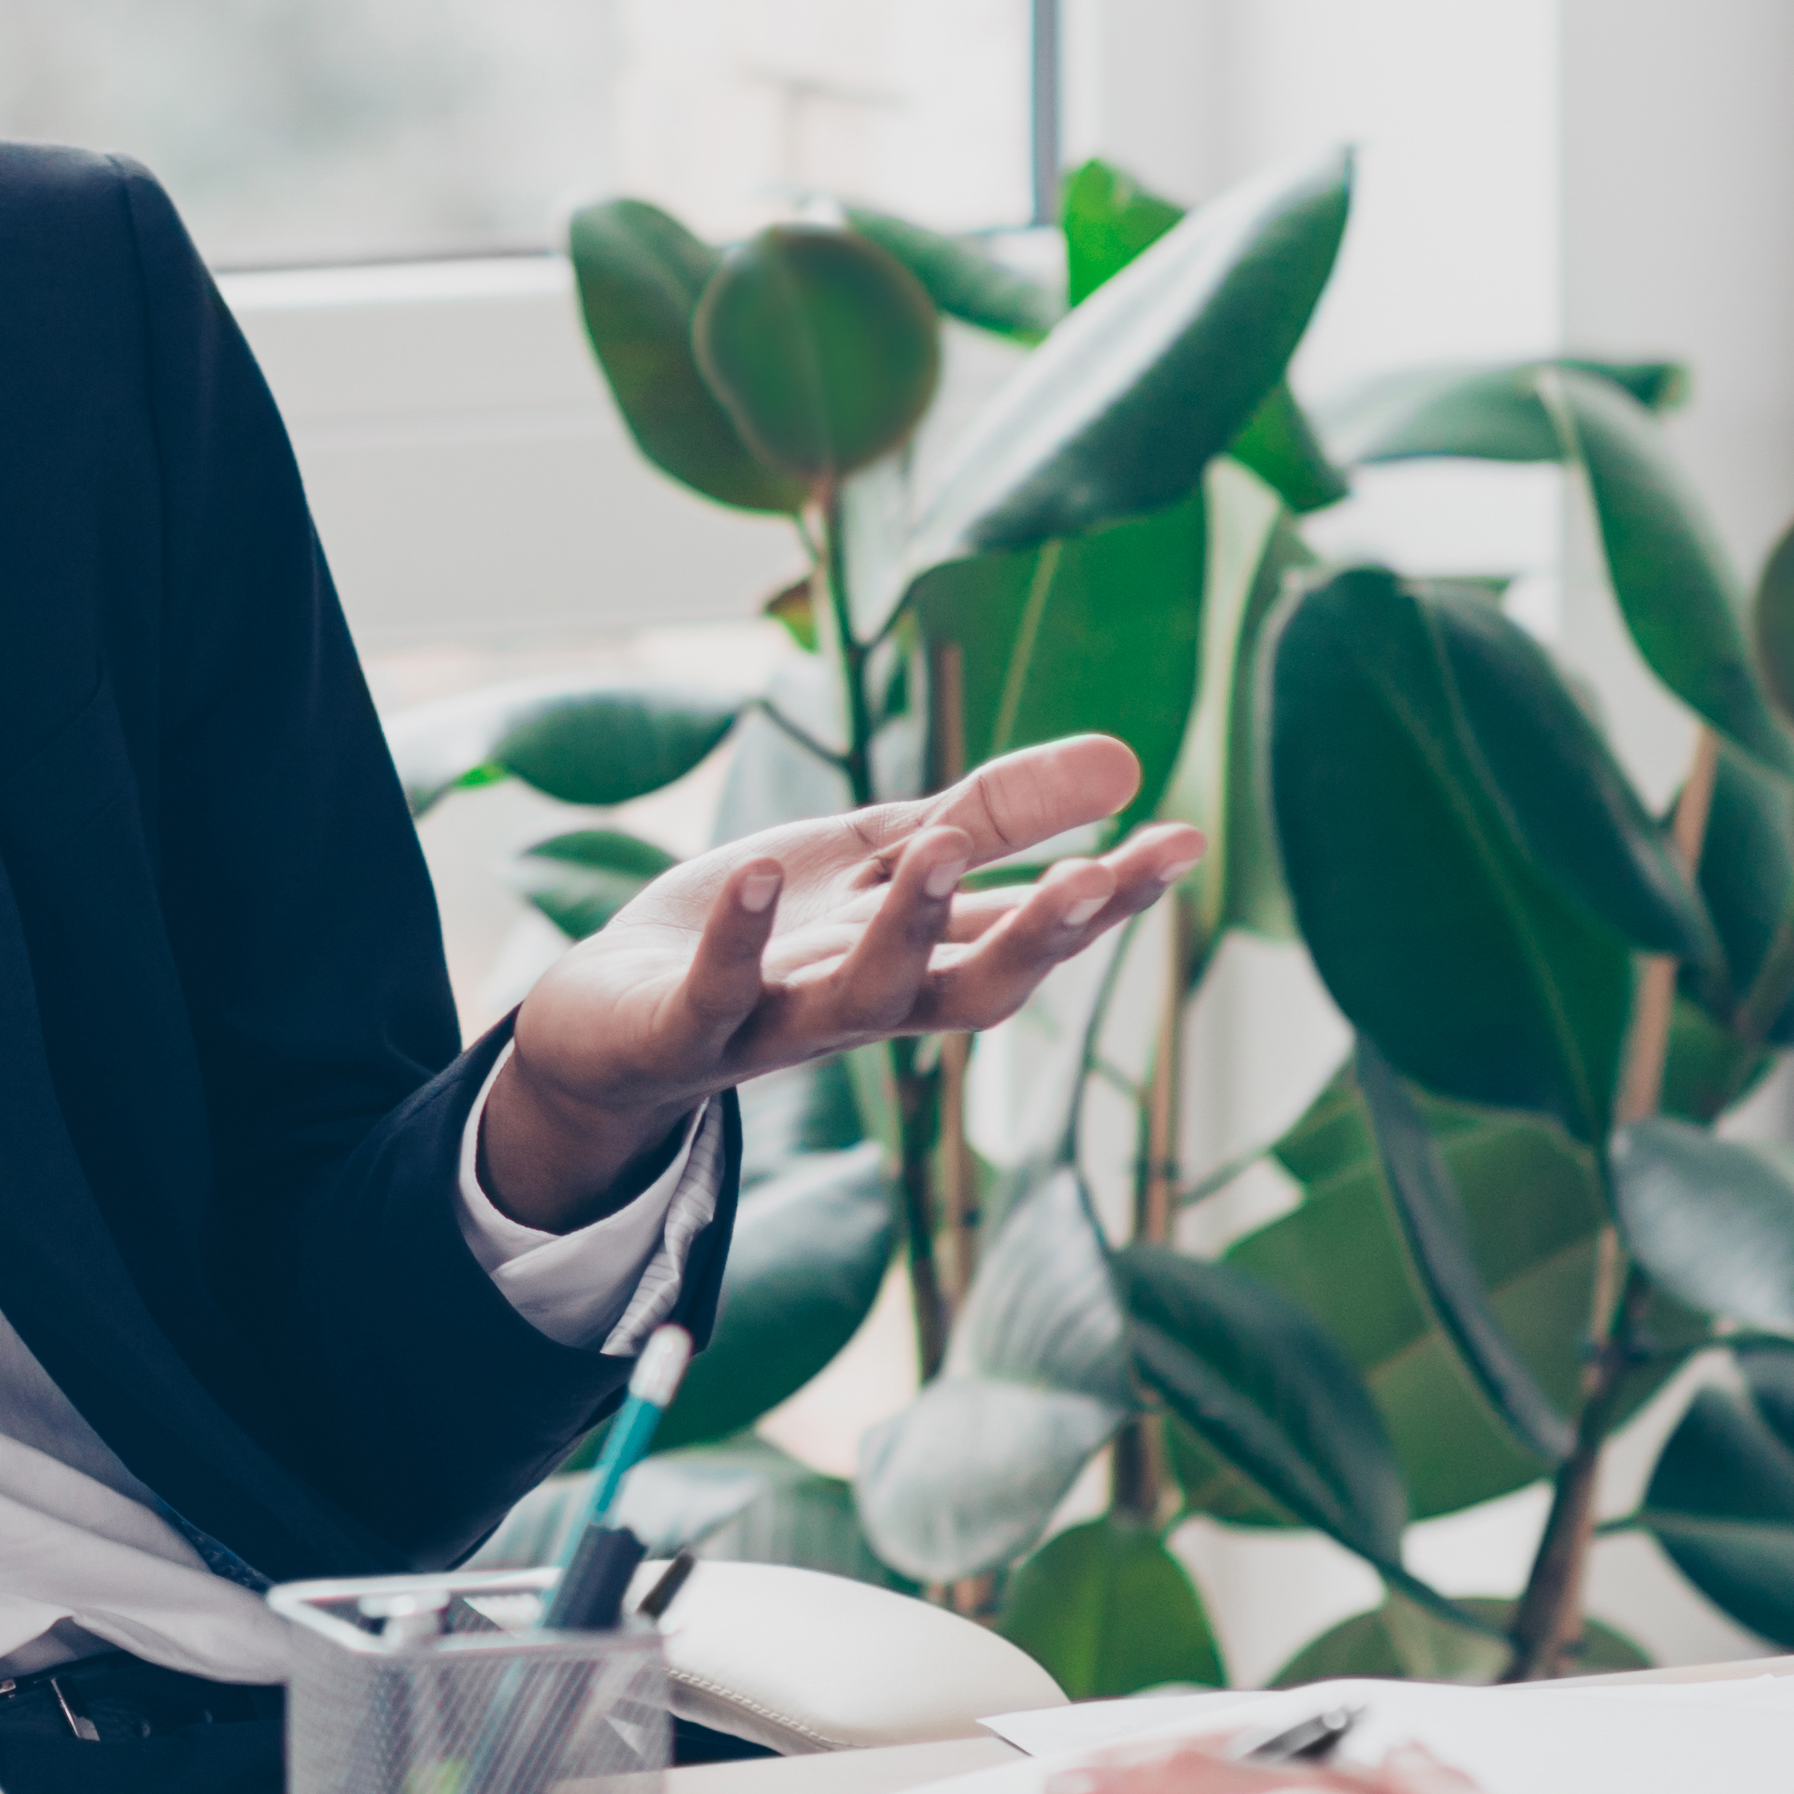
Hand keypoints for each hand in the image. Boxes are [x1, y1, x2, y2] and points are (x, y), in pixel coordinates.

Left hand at [481, 736, 1213, 1226]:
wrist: (606, 1026)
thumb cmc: (762, 937)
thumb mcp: (878, 860)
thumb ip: (989, 819)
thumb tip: (1129, 761)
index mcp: (922, 962)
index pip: (1035, 936)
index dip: (1112, 900)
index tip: (1187, 844)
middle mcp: (866, 1005)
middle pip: (976, 990)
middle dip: (1039, 938)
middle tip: (1101, 875)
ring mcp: (776, 1025)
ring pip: (861, 997)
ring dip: (905, 929)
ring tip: (937, 846)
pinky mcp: (683, 1033)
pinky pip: (718, 993)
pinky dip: (739, 936)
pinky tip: (756, 867)